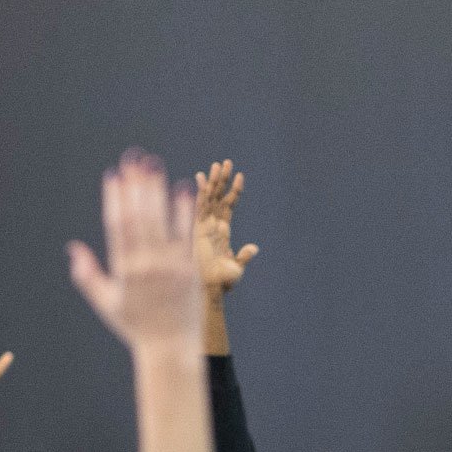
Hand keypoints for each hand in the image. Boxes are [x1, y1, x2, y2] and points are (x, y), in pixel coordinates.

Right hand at [67, 153, 201, 351]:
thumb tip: (72, 248)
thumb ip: (87, 275)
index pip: (118, 226)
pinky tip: (184, 189)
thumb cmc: (136, 326)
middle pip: (140, 217)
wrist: (171, 348)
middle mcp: (147, 265)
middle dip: (136, 186)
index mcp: (124, 271)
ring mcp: (171, 267)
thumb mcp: (107, 302)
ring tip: (155, 166)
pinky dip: (186, 212)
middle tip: (134, 160)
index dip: (115, 199)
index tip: (113, 175)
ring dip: (158, 191)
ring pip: (163, 221)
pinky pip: (189, 236)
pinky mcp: (191, 270)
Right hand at [193, 162, 256, 295]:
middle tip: (227, 162)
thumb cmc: (221, 282)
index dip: (234, 191)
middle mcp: (212, 225)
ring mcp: (204, 225)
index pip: (229, 206)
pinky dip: (201, 192)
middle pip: (218, 198)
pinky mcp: (196, 228)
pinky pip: (200, 206)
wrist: (209, 289)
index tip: (240, 176)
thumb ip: (243, 256)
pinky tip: (202, 177)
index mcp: (222, 232)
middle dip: (222, 180)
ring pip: (209, 198)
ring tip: (218, 164)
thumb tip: (254, 247)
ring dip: (213, 181)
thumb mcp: (236, 268)